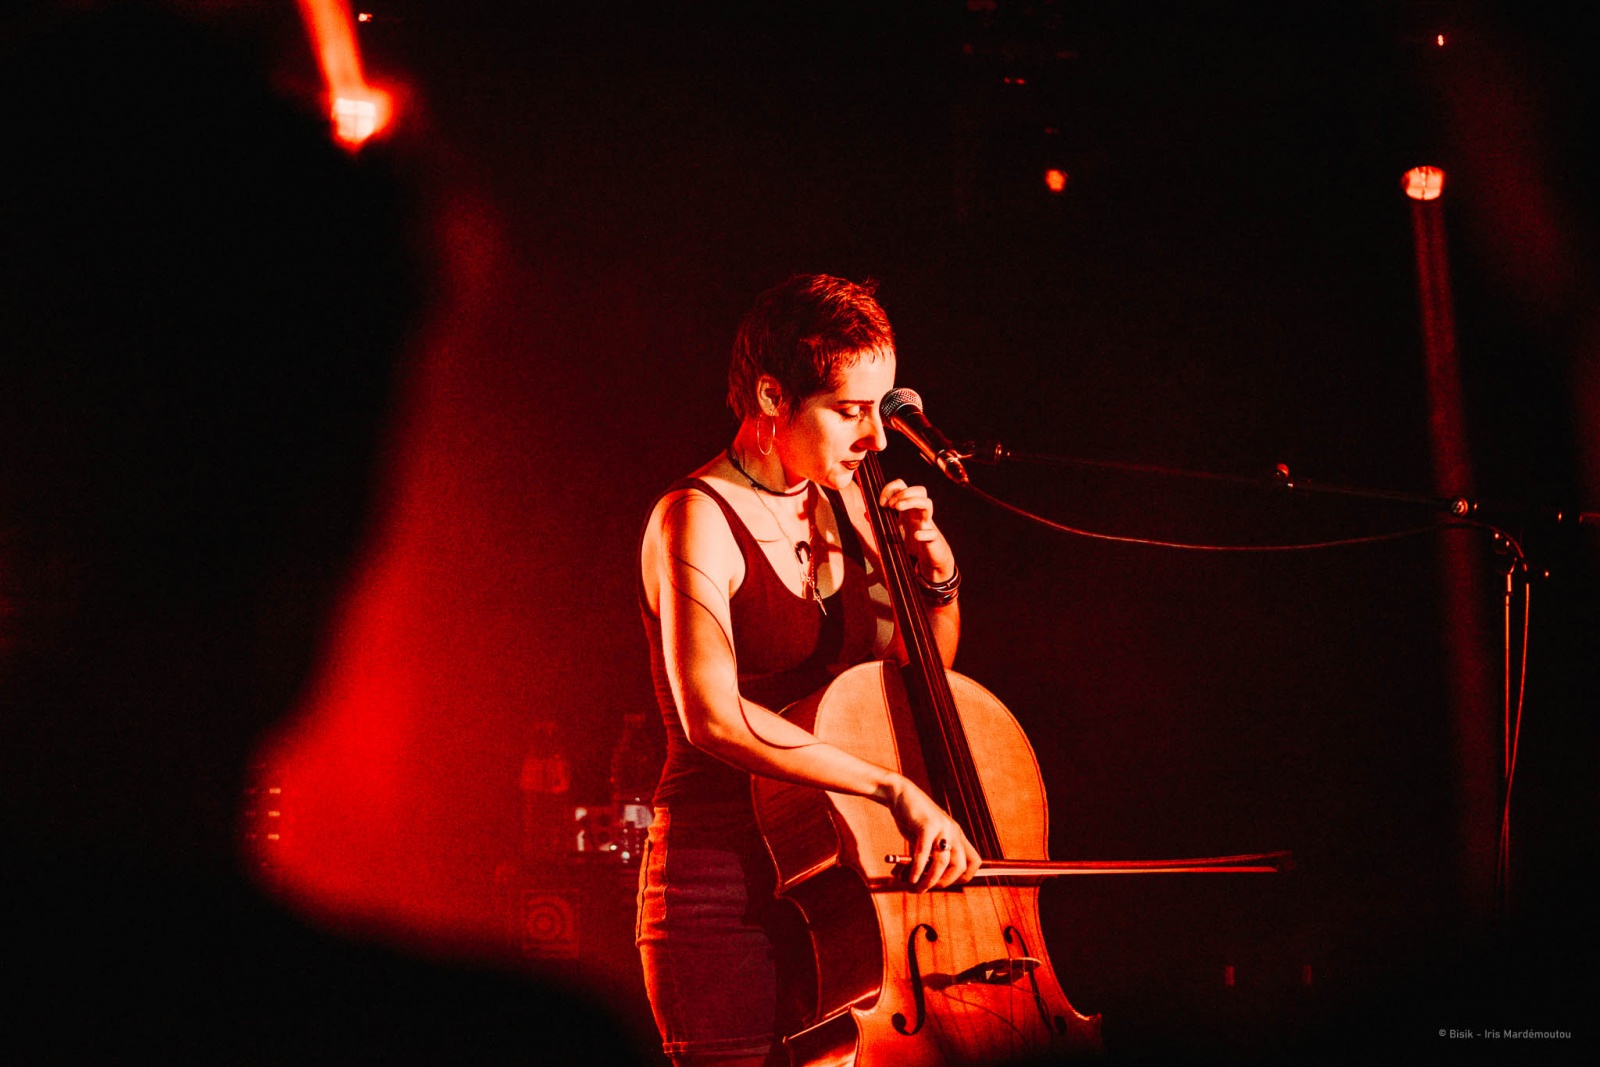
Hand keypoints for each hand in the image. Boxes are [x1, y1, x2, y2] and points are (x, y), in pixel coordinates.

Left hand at [877, 479, 954, 582]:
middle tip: (891, 506)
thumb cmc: (912, 540)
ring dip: (912, 502)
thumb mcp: (894, 530)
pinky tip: (915, 536)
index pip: (903, 487)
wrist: (930, 557)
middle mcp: (919, 512)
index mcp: (909, 508)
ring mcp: (927, 524)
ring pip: (928, 503)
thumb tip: (865, 514)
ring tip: (897, 509)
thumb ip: (881, 522)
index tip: (881, 503)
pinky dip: (924, 533)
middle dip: (904, 493)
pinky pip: (932, 533)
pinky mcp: (932, 539)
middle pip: (920, 490)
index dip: (891, 489)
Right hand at [885, 774, 979, 891]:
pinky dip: (917, 869)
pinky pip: (924, 853)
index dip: (964, 877)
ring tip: (916, 887)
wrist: (900, 794)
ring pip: (942, 862)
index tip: (946, 882)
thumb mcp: (927, 838)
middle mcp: (953, 831)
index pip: (974, 861)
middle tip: (929, 887)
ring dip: (930, 880)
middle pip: (960, 865)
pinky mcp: (927, 825)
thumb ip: (930, 855)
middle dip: (945, 882)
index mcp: (957, 835)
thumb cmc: (912, 819)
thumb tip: (924, 881)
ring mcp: (942, 827)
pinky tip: (910, 877)